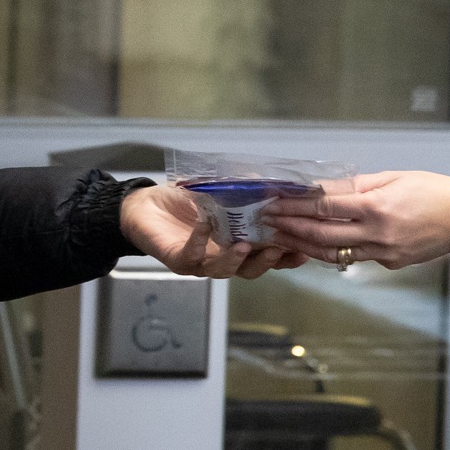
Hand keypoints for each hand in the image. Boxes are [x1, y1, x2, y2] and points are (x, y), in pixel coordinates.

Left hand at [119, 183, 306, 278]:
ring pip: (223, 270)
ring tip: (245, 244)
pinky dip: (199, 241)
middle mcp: (222, 258)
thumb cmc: (183, 201)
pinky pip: (191, 255)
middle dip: (267, 262)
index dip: (287, 257)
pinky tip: (205, 225)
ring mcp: (200, 262)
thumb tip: (268, 179)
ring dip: (235, 259)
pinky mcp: (178, 260)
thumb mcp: (218, 190)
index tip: (305, 250)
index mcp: (238, 244)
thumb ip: (242, 187)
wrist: (144, 207)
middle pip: (250, 270)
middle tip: (279, 248)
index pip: (268, 256)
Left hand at [262, 170, 449, 269]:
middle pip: (321, 234)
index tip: (274, 202)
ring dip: (303, 245)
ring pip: (332, 253)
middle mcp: (377, 233)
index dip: (295, 205)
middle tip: (267, 222)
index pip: (324, 207)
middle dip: (290, 227)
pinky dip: (331, 252)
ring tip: (282, 237)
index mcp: (377, 206)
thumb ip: (357, 185)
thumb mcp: (396, 177)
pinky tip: (314, 245)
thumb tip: (325, 188)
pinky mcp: (389, 264)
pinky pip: (352, 258)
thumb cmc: (437, 192)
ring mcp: (382, 253)